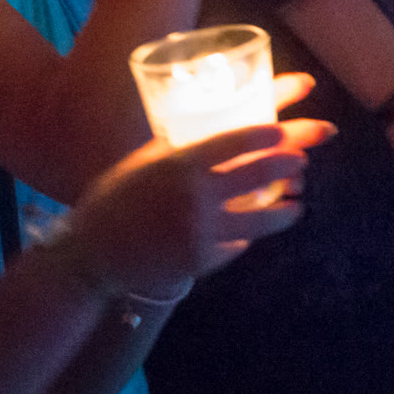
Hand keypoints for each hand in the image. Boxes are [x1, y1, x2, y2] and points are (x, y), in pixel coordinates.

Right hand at [65, 82, 334, 293]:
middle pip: (257, 175)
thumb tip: (212, 133)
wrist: (92, 255)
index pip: (234, 142)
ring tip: (296, 207)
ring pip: (260, 219)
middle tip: (301, 162)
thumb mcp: (142, 163)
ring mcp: (202, 231)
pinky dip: (244, 238)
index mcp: (179, 164)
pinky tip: (252, 231)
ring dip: (283, 212)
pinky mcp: (202, 261)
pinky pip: (235, 245)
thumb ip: (177, 149)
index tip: (283, 132)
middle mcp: (195, 196)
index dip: (266, 135)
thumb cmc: (113, 201)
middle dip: (286, 165)